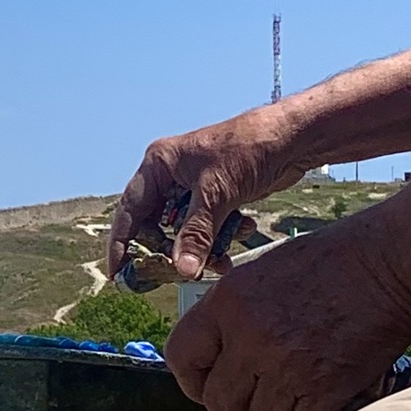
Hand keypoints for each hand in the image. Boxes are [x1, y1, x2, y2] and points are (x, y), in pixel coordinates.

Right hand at [107, 110, 296, 281]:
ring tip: (221, 260)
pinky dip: (223, 234)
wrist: (291, 137)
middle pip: (157, 224)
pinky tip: (244, 230)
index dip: (122, 243)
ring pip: (187, 227)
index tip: (119, 273)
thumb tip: (181, 271)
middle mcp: (172, 175)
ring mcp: (196, 185)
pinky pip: (210, 223)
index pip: (130, 210)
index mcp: (159, 165)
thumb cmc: (246, 149)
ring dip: (203, 246)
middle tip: (180, 272)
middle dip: (172, 250)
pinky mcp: (218, 193)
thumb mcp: (215, 196)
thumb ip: (195, 235)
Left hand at [164, 217, 410, 410]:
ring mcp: (288, 366)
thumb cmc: (330, 262)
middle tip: (262, 390)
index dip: (194, 378)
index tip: (209, 382)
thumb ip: (229, 312)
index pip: (182, 358)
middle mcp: (251, 337)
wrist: (391, 264)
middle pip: (219, 403)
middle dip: (238, 402)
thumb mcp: (259, 270)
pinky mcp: (327, 389)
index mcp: (228, 303)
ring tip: (300, 386)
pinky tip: (324, 397)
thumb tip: (210, 353)